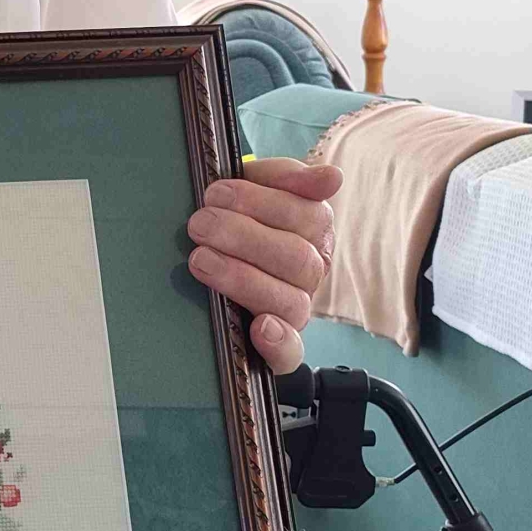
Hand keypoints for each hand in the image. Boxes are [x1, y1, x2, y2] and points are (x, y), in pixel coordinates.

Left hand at [186, 155, 340, 376]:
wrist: (211, 254)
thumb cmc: (235, 217)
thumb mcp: (254, 189)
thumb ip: (285, 177)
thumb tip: (332, 178)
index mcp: (314, 231)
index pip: (307, 217)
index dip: (261, 203)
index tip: (215, 193)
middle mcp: (311, 272)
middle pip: (297, 259)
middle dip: (243, 237)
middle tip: (199, 224)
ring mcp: (297, 310)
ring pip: (291, 302)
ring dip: (243, 279)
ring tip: (200, 260)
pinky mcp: (279, 347)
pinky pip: (291, 353)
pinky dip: (278, 342)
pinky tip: (259, 328)